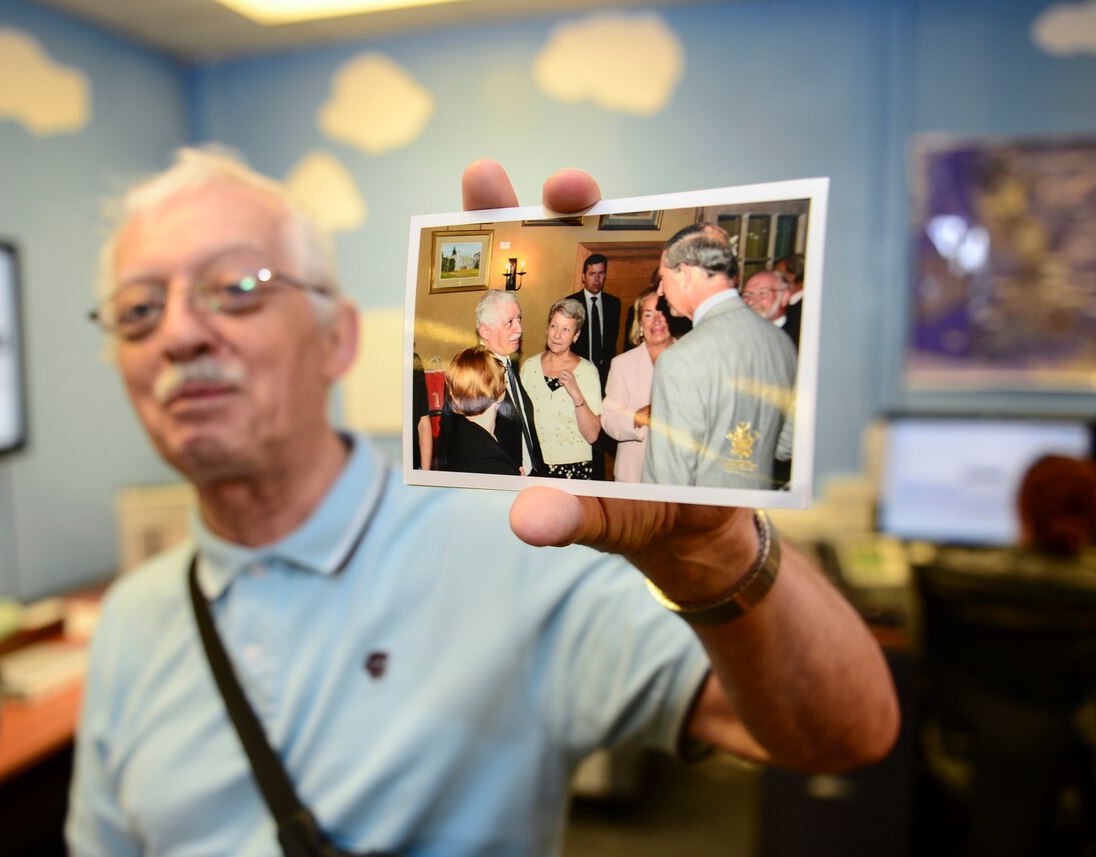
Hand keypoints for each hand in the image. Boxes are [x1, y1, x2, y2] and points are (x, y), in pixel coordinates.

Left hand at [461, 160, 756, 597]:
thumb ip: (570, 517)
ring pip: (599, 264)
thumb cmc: (641, 519)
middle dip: (532, 215)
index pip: (497, 321)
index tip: (465, 230)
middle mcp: (571, 353)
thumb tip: (528, 520)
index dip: (479, 272)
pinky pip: (666, 287)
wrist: (709, 524)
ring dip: (594, 217)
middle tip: (549, 185)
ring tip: (582, 190)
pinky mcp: (670, 339)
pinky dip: (668, 254)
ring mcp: (620, 339)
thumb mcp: (604, 521)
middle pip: (542, 272)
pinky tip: (676, 231)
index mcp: (535, 391)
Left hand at [557, 368, 580, 401]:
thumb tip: (560, 376)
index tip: (562, 377)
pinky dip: (560, 383)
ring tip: (562, 383)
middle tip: (561, 379)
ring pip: (561, 376)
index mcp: (572, 375)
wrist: (576, 393)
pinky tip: (562, 385)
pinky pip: (560, 380)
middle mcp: (570, 376)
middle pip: (562, 371)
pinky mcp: (567, 382)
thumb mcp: (571, 381)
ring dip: (560, 380)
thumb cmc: (573, 388)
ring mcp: (569, 378)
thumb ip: (567, 378)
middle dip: (560, 375)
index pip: (565, 370)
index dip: (562, 373)